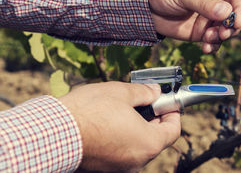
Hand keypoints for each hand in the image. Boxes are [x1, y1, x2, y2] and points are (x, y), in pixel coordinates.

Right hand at [59, 82, 179, 171]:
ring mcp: (120, 167)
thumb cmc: (89, 112)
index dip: (172, 113)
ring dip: (136, 128)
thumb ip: (144, 92)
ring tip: (123, 110)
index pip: (173, 130)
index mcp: (148, 143)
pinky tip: (110, 123)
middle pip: (156, 139)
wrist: (53, 132)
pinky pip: (121, 152)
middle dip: (154, 119)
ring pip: (138, 146)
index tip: (166, 102)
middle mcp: (138, 161)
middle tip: (145, 102)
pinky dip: (122, 139)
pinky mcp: (105, 168)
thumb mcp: (122, 93)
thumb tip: (155, 91)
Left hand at [148, 0, 240, 53]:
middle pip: (234, 18)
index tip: (236, 22)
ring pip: (225, 32)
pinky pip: (213, 42)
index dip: (240, 11)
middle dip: (230, 28)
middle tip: (221, 34)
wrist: (145, 5)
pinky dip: (213, 47)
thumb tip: (226, 12)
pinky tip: (206, 48)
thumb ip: (205, 3)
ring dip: (220, 38)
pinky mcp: (200, 33)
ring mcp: (209, 19)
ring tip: (208, 39)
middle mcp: (216, 4)